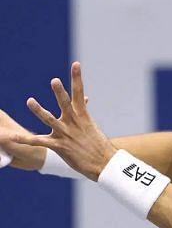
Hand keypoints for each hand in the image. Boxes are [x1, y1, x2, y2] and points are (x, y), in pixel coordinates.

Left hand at [6, 62, 116, 180]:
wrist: (104, 163)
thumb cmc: (98, 144)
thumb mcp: (92, 125)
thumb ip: (82, 111)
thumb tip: (85, 99)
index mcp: (82, 116)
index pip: (79, 93)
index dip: (77, 78)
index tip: (76, 64)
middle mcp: (74, 122)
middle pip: (65, 104)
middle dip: (60, 92)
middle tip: (55, 81)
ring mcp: (66, 134)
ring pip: (50, 120)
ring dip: (39, 111)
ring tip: (30, 101)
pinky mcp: (59, 147)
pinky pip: (39, 142)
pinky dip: (25, 140)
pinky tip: (11, 137)